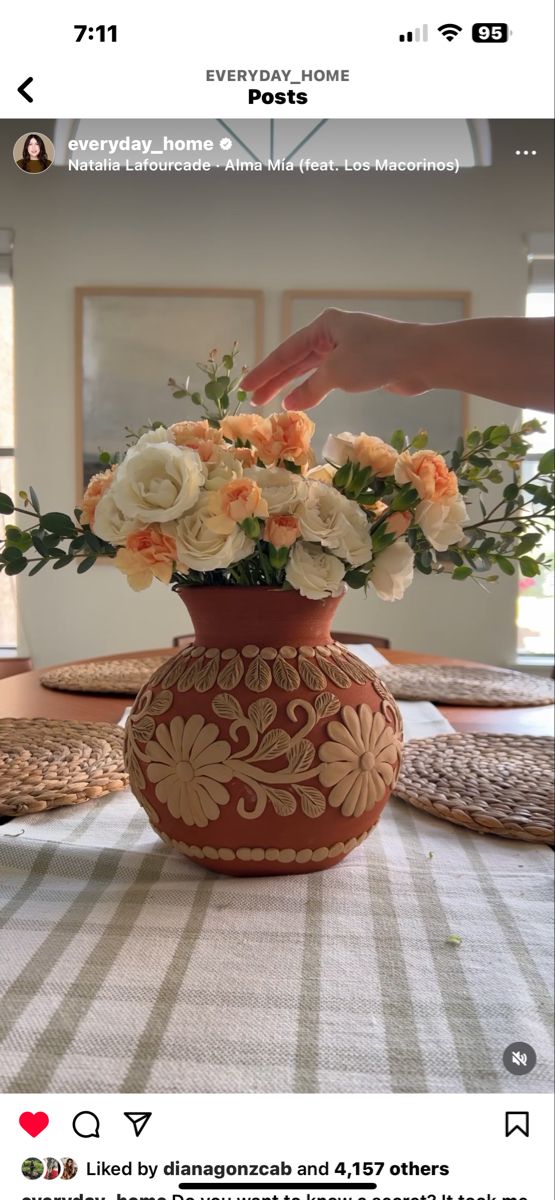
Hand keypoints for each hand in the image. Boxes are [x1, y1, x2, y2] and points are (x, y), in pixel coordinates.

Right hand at [242, 308, 429, 409]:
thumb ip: (311, 388)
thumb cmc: (378, 357)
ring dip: (293, 386)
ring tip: (272, 404)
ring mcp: (348, 348)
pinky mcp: (362, 364)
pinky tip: (302, 402)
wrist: (422, 358)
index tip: (245, 388)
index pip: (286, 351)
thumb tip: (291, 403)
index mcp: (325, 325)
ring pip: (312, 369)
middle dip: (275, 380)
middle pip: (297, 359)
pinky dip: (315, 389)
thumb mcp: (338, 373)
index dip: (264, 372)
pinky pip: (329, 377)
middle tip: (253, 399)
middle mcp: (334, 333)